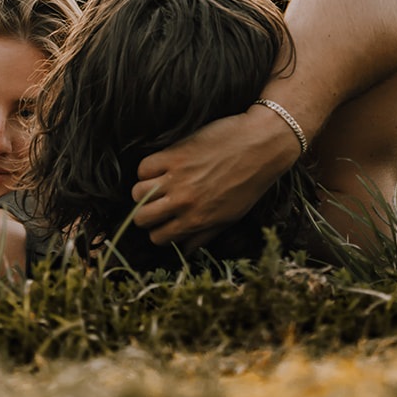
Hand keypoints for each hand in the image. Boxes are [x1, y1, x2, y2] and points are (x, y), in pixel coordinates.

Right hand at [131, 106, 300, 246]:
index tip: (163, 221)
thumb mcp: (230, 218)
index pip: (158, 237)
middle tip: (156, 203)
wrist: (260, 147)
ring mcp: (177, 178)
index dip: (158, 230)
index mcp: (196, 221)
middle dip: (145, 213)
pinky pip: (144, 167)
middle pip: (141, 217)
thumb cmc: (249, 183)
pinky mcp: (175, 154)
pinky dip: (147, 169)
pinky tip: (160, 167)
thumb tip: (185, 249)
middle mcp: (183, 202)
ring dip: (143, 190)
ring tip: (156, 184)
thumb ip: (204, 235)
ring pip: (136, 193)